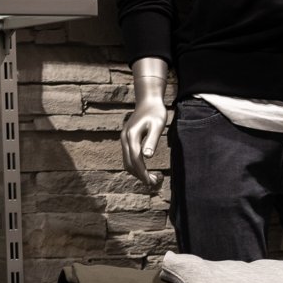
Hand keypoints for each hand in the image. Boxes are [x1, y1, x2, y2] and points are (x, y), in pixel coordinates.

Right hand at [120, 58, 168, 188]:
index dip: (143, 173)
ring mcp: (124, 140)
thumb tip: (148, 157)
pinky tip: (145, 169)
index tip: (151, 183)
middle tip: (154, 183)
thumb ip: (152, 140)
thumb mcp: (158, 125)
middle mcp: (125, 139)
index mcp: (132, 136)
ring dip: (137, 173)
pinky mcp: (126, 140)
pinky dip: (135, 166)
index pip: (136, 160)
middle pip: (130, 164)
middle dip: (140, 176)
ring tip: (151, 178)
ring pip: (127, 162)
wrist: (148, 100)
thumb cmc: (156, 112)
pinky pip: (128, 157)